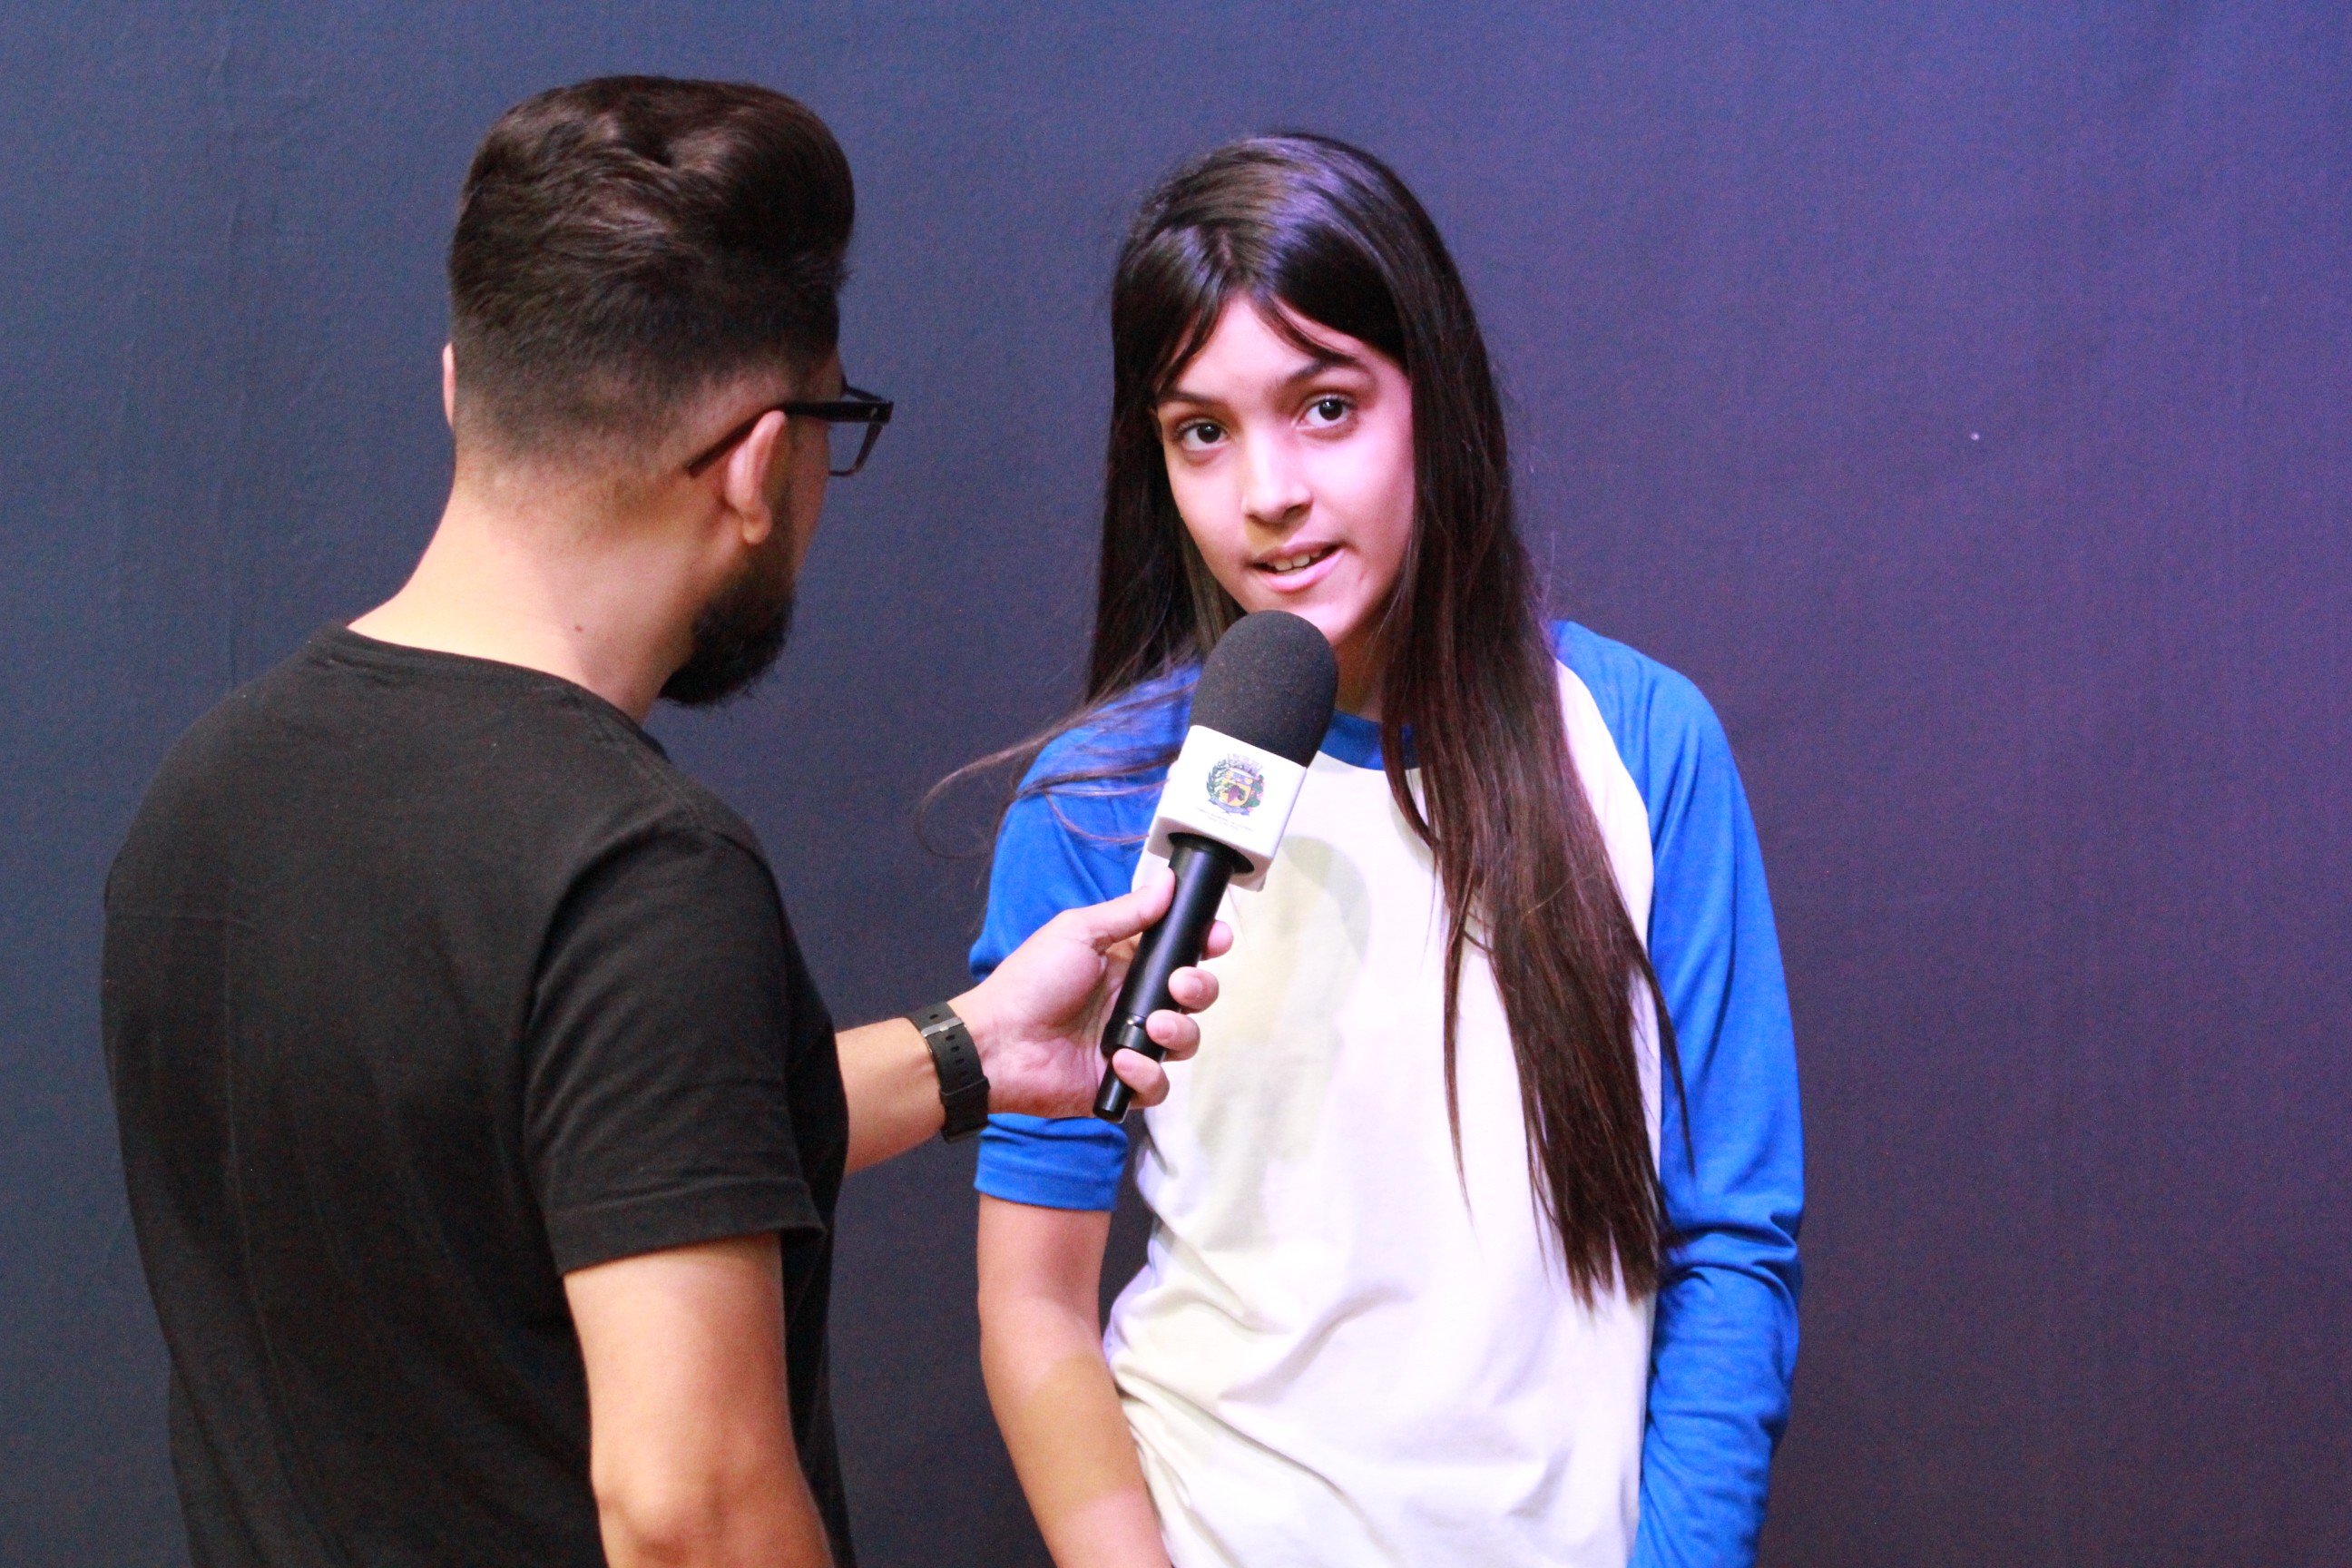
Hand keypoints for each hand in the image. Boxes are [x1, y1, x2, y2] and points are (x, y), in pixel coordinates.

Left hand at [953, 868, 1228, 1117]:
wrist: (997, 1042)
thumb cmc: (1031, 981)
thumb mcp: (1078, 933)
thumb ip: (1128, 913)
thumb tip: (1169, 882)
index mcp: (1127, 965)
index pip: (1181, 955)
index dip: (1205, 946)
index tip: (1217, 938)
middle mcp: (1135, 1005)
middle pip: (1194, 998)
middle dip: (1200, 989)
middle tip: (1181, 986)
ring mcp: (1132, 1045)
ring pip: (1185, 1042)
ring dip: (1180, 1032)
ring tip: (1155, 1027)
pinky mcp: (1122, 1084)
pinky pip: (1157, 1086)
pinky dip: (1148, 1074)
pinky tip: (1121, 1061)